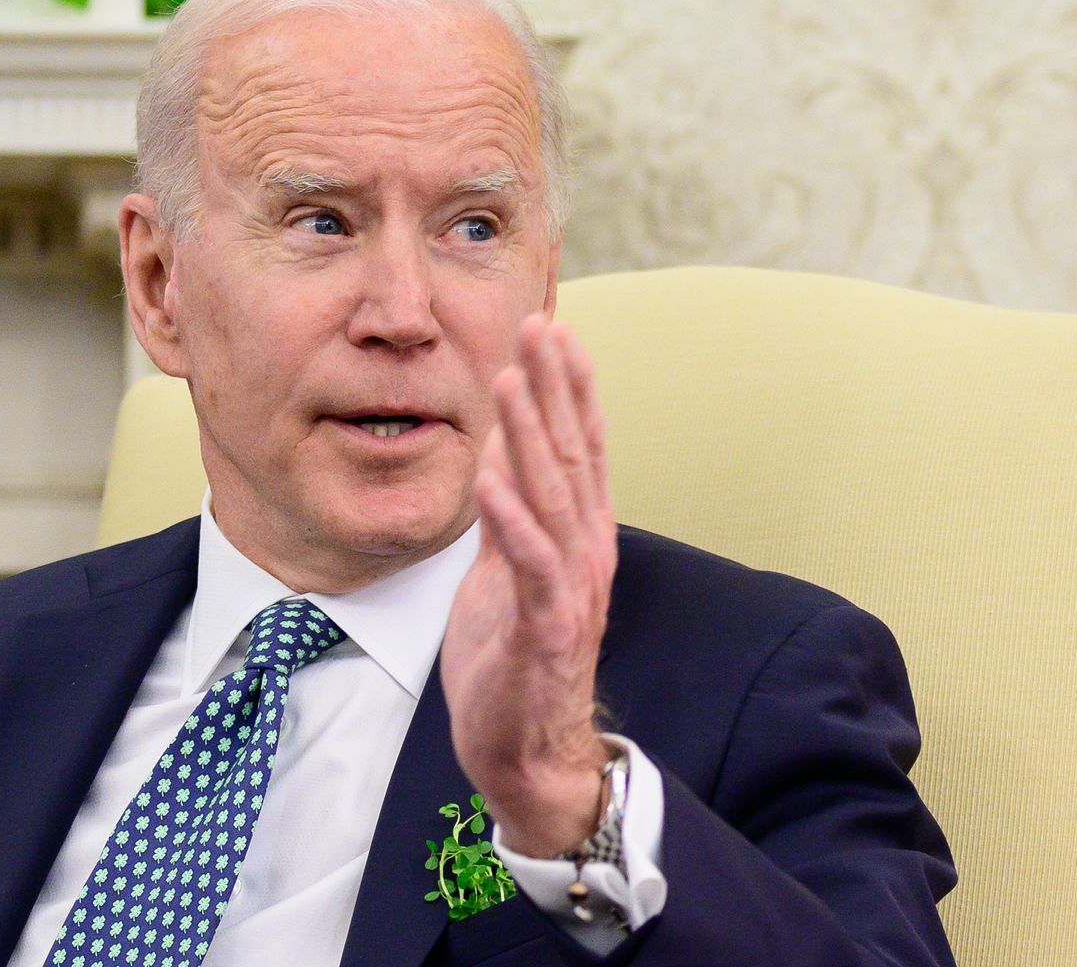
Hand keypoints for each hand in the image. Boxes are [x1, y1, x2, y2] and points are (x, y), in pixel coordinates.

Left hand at [441, 313, 617, 857]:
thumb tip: (497, 458)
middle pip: (572, 454)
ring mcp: (570, 586)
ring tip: (513, 379)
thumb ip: (509, 518)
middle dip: (556, 387)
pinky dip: (511, 517)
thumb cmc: (516, 662)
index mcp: (579, 535)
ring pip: (553, 496)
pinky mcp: (547, 624)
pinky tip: (491, 477)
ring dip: (531, 435)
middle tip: (541, 325)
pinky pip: (529, 562)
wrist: (529, 751)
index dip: (570, 386)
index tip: (555, 329)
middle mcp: (585, 550)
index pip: (579, 447)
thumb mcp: (507, 574)